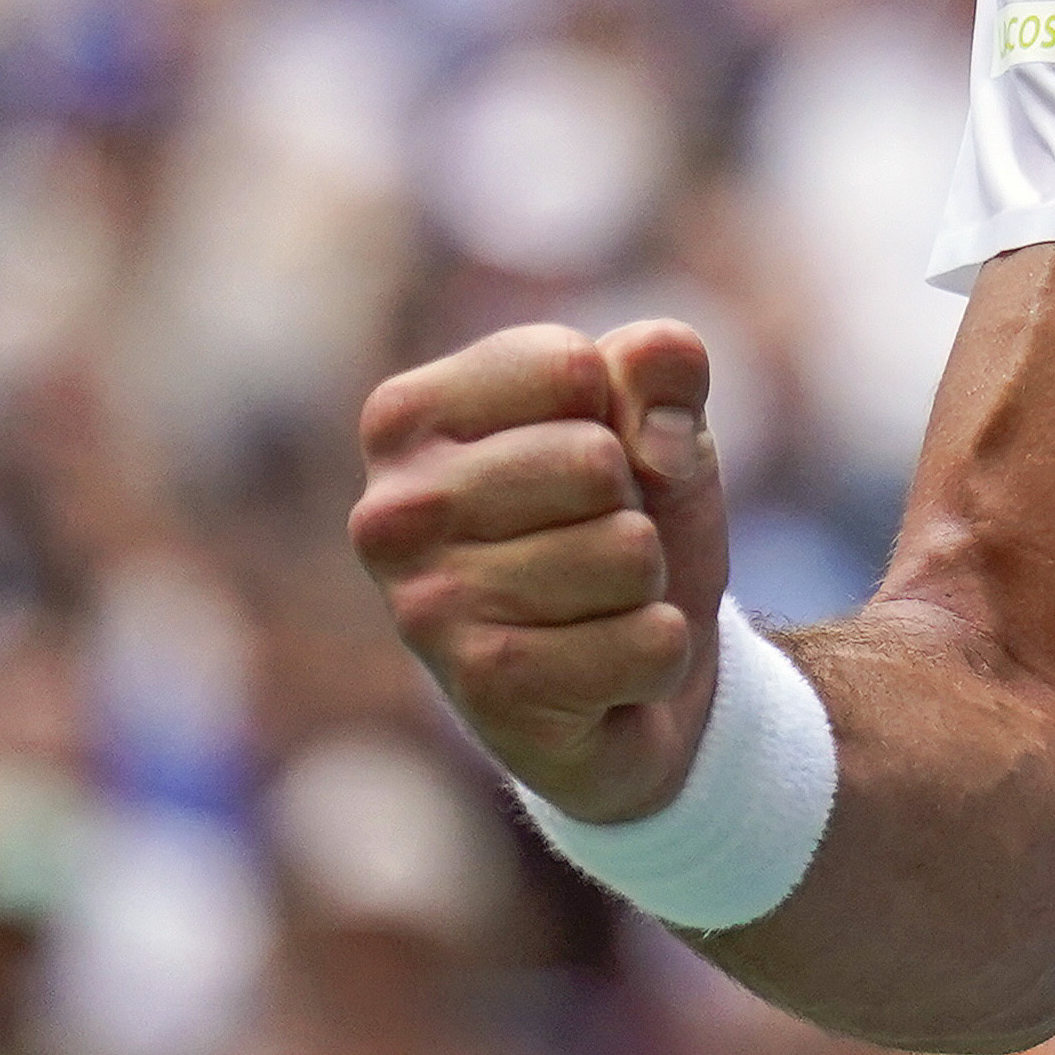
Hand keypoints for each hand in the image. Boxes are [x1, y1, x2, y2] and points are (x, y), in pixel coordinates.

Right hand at [351, 319, 732, 822]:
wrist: (632, 683)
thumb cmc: (622, 523)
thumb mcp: (657, 421)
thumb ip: (663, 365)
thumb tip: (656, 393)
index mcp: (409, 417)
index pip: (573, 367)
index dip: (622, 415)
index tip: (588, 463)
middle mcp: (391, 511)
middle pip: (596, 461)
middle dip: (633, 505)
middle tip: (594, 546)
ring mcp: (427, 605)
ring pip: (628, 553)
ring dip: (645, 585)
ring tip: (596, 606)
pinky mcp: (484, 688)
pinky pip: (648, 641)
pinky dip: (659, 653)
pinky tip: (605, 670)